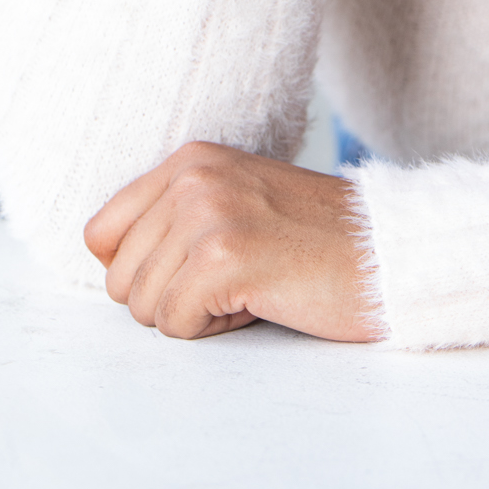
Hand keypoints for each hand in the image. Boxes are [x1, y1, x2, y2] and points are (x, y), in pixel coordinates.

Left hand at [83, 141, 381, 341]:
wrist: (388, 254)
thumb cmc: (316, 242)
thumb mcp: (236, 203)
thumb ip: (173, 218)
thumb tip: (106, 263)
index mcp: (192, 159)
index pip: (101, 234)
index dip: (141, 271)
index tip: (196, 269)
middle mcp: (193, 177)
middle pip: (119, 279)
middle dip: (171, 298)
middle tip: (237, 279)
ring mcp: (207, 214)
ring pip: (142, 307)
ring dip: (196, 315)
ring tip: (254, 284)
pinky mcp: (223, 258)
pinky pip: (173, 325)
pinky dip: (214, 330)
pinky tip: (261, 299)